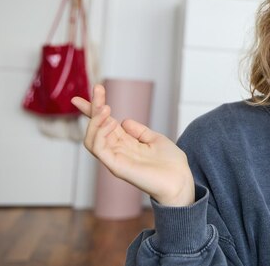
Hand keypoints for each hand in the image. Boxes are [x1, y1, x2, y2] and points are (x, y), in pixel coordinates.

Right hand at [72, 84, 194, 205]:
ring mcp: (115, 159)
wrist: (180, 180)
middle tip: (98, 89)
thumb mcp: (155, 139)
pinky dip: (99, 134)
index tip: (88, 92)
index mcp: (126, 143)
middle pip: (96, 127)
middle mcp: (117, 150)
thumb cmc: (171, 163)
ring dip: (95, 120)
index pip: (104, 124)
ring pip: (91, 138)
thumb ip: (139, 131)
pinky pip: (98, 149)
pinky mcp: (116, 166)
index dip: (94, 110)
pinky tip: (110, 122)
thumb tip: (124, 121)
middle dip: (94, 107)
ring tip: (106, 108)